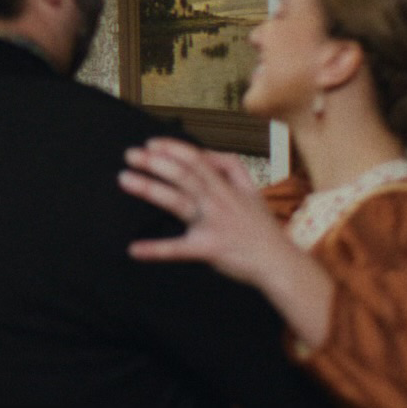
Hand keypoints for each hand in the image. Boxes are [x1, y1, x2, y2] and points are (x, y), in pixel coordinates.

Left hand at [118, 137, 299, 284]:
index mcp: (228, 188)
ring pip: (178, 201)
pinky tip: (134, 249)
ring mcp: (214, 224)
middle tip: (130, 154)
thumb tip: (205, 154)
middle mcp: (220, 201)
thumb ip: (231, 170)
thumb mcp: (253, 192)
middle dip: (156, 162)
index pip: (199, 160)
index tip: (151, 144)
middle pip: (185, 175)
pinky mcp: (210, 249)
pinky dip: (156, 249)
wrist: (281, 264)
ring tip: (125, 179)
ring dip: (149, 189)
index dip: (174, 149)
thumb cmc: (262, 229)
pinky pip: (179, 249)